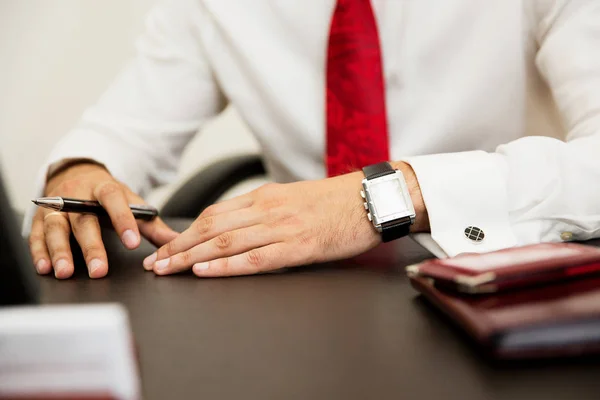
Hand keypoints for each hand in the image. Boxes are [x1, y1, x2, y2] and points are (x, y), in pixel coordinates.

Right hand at [28, 163, 177, 278]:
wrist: (77, 174)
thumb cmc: (108, 196)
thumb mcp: (130, 203)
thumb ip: (151, 225)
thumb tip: (177, 242)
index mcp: (104, 188)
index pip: (114, 201)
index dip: (123, 220)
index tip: (133, 242)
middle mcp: (77, 195)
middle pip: (84, 221)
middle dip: (91, 247)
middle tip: (99, 270)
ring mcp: (56, 206)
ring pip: (56, 228)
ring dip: (60, 251)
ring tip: (65, 272)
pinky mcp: (40, 217)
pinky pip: (37, 235)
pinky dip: (39, 252)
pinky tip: (45, 267)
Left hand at [144, 162, 426, 276]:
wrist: (370, 199)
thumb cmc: (335, 201)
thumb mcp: (293, 198)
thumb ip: (264, 211)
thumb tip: (238, 228)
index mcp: (264, 196)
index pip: (214, 214)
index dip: (185, 231)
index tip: (166, 245)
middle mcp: (266, 208)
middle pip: (211, 228)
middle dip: (178, 247)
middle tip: (155, 262)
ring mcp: (281, 226)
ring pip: (225, 242)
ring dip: (191, 257)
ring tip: (169, 270)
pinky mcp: (298, 246)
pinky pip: (254, 257)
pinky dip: (226, 266)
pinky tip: (205, 272)